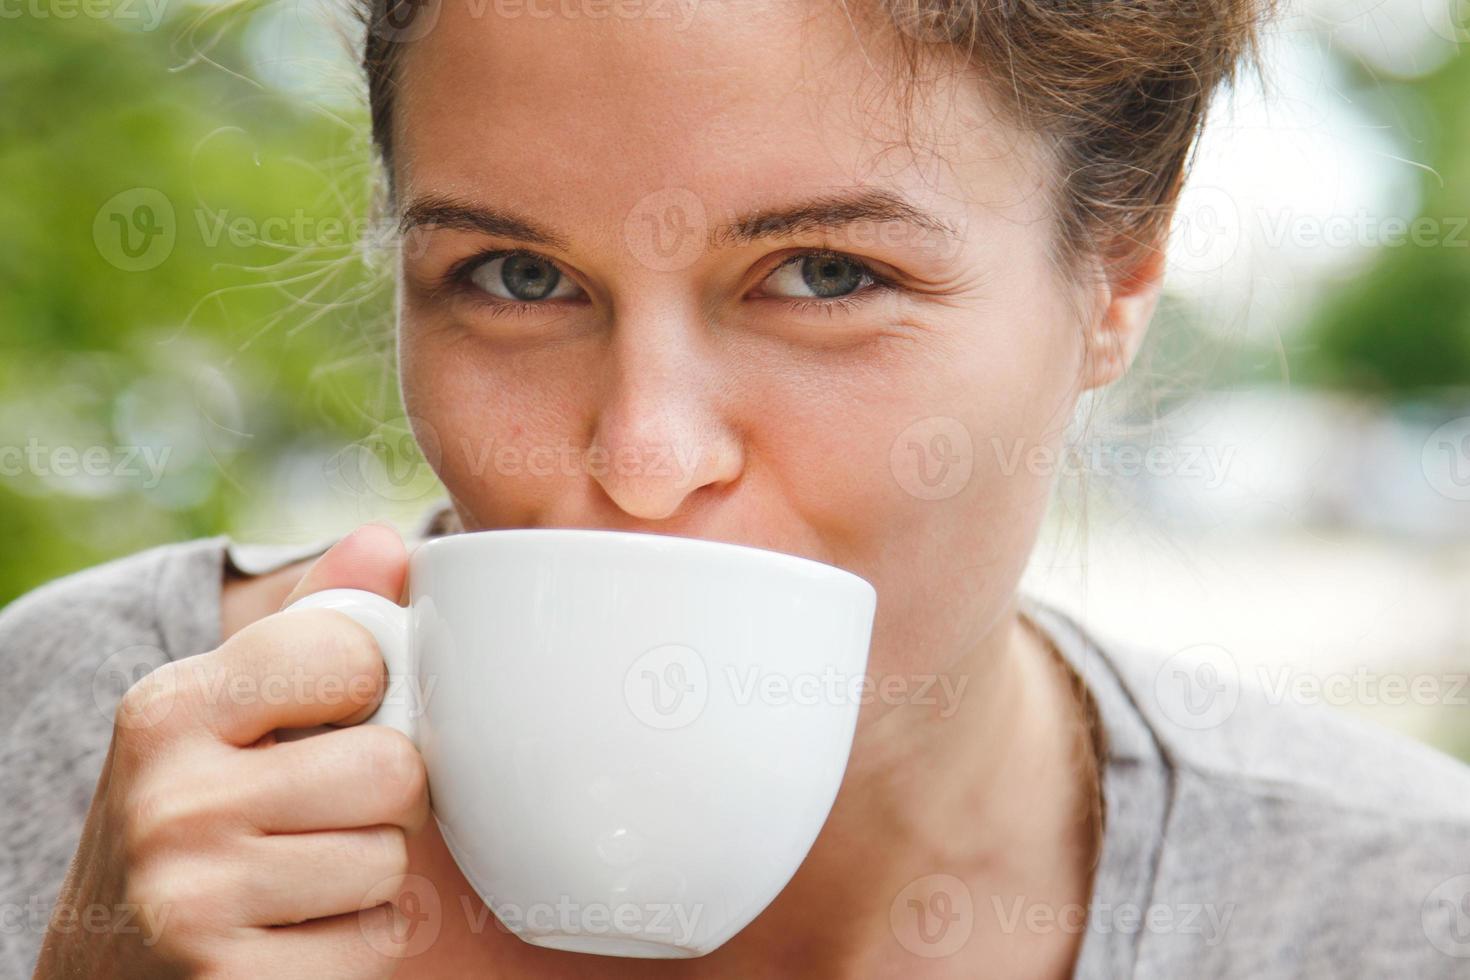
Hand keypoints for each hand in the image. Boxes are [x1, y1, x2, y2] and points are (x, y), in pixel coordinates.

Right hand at [33, 525, 429, 978]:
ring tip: (302, 875)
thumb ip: (312, 626)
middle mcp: (170, 801)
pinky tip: (298, 934)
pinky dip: (359, 941)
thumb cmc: (196, 816)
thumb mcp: (224, 713)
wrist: (107, 967)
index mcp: (169, 709)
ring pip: (392, 859)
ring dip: (371, 873)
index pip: (352, 653)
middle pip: (392, 768)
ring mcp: (193, 902)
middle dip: (383, 795)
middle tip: (325, 812)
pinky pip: (378, 941)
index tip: (333, 716)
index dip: (369, 688)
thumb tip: (386, 542)